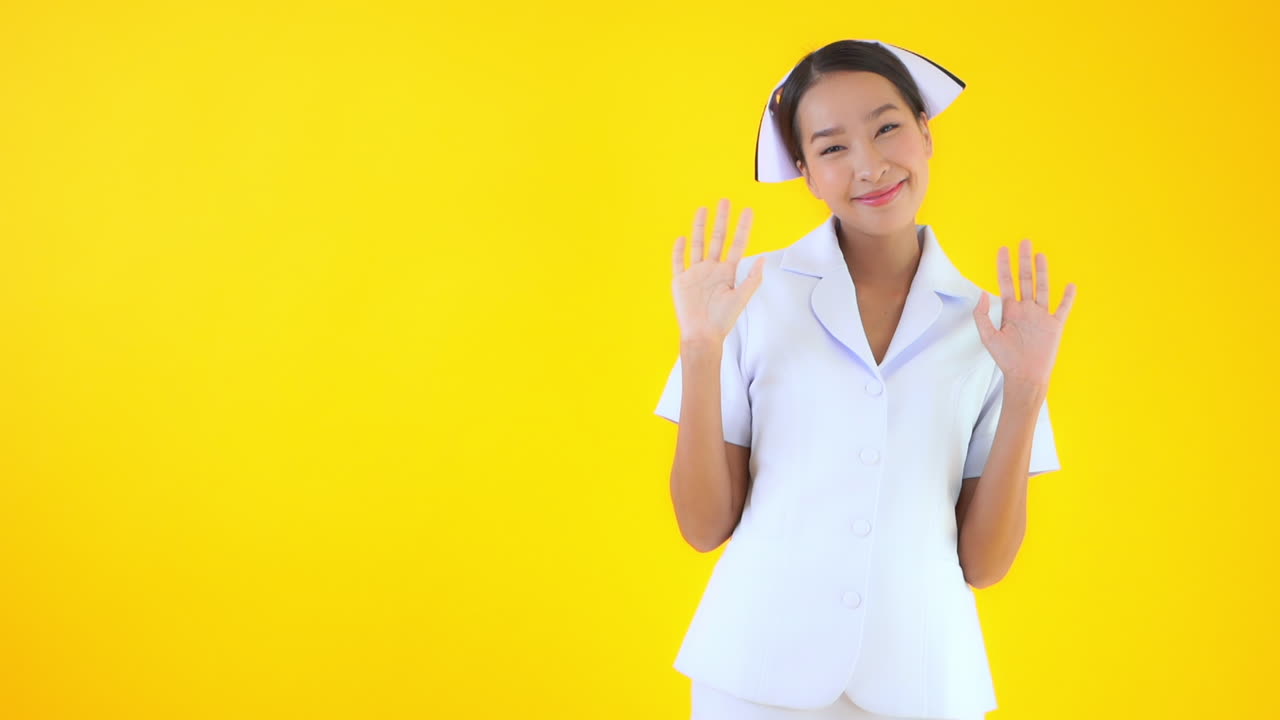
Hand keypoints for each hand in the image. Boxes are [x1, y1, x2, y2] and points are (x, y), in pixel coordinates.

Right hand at [671, 198, 763, 344]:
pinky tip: (681, 238)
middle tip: (725, 201)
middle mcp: (712, 269)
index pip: (737, 244)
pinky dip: (679, 250)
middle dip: (722, 220)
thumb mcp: (742, 298)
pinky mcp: (681, 281)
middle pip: (717, 239)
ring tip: (703, 210)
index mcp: (727, 272)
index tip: (748, 211)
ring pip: (698, 245)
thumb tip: (763, 258)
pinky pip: (679, 262)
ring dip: (700, 227)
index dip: (743, 228)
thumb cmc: (722, 320)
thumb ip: (752, 278)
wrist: (702, 335)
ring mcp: (695, 274)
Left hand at [973, 238, 1076, 389]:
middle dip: (1024, 261)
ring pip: (1043, 288)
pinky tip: (1070, 285)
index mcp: (1010, 311)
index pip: (1007, 282)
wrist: (1024, 377)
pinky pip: (1063, 308)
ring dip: (1043, 271)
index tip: (1003, 249)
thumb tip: (983, 293)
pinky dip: (1068, 297)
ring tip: (1040, 254)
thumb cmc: (1005, 359)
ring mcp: (1041, 316)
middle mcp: (1026, 310)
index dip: (1004, 266)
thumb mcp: (988, 337)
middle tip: (1024, 241)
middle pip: (1026, 280)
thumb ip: (982, 315)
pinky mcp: (1055, 325)